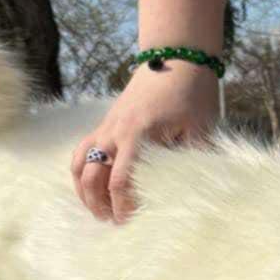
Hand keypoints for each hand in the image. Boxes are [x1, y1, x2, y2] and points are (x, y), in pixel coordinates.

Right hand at [70, 60, 221, 223]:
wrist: (177, 57)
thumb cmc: (192, 94)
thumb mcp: (200, 129)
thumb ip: (191, 162)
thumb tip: (190, 195)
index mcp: (138, 134)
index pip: (120, 180)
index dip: (122, 206)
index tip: (129, 222)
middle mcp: (115, 130)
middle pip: (93, 176)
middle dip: (100, 204)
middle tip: (113, 223)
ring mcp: (105, 126)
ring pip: (80, 165)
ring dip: (86, 192)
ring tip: (99, 211)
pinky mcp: (104, 123)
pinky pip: (80, 151)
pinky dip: (80, 172)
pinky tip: (90, 188)